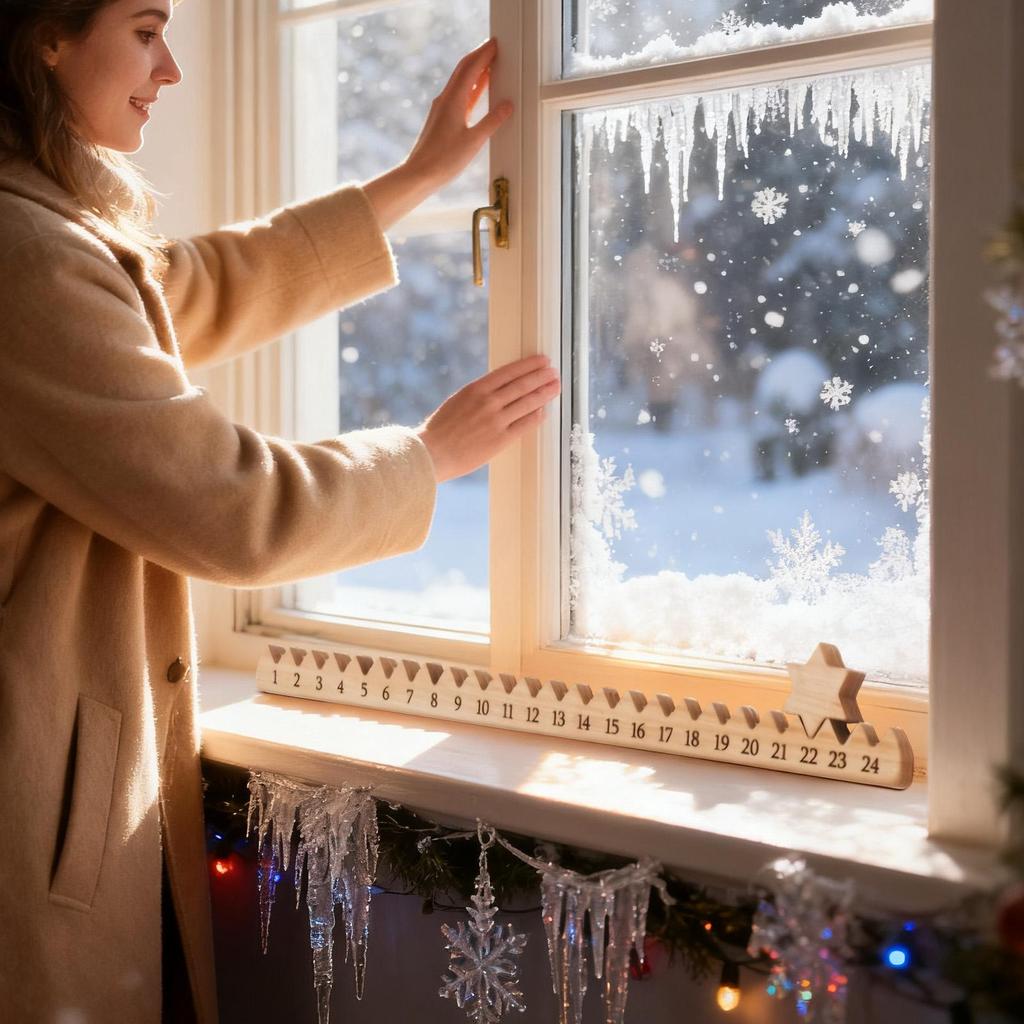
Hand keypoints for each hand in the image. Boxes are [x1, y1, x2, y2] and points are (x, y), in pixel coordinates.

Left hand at [404, 37, 513, 193]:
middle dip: (479, 57)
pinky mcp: (441, 119)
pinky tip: (477, 91)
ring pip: (460, 82)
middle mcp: (445, 100)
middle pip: (463, 70)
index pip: (471, 68)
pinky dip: (470, 88)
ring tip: (490, 65)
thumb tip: (507, 106)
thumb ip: (492, 122)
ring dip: (475, 71)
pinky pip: (459, 96)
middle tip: (493, 48)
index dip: (483, 54)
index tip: (495, 44)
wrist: (419, 175)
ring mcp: (442, 109)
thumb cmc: (443, 160)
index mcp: (453, 100)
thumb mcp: (474, 142)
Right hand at [416, 355, 559, 482]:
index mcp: (476, 389)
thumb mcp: (458, 401)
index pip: (509, 372)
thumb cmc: (440, 429)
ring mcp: (496, 420)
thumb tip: (500, 390)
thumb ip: (479, 395)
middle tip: (554, 371)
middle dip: (541, 376)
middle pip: (522, 385)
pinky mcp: (500, 439)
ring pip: (527, 403)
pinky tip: (544, 411)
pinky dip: (536, 416)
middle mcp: (488, 401)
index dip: (528, 365)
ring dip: (544, 393)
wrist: (431, 453)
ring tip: (556, 387)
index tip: (541, 360)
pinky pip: (524, 425)